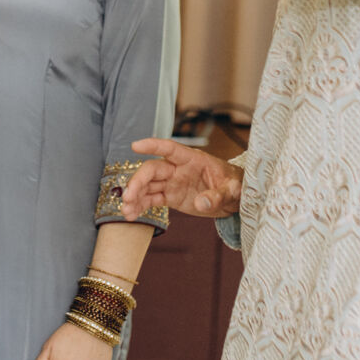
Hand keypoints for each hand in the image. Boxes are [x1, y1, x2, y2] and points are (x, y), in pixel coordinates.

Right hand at [121, 139, 243, 219]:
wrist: (233, 198)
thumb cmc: (234, 185)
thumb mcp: (232, 190)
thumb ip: (218, 195)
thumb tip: (201, 203)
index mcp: (192, 159)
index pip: (170, 148)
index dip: (153, 145)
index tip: (135, 146)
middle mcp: (178, 169)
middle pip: (152, 169)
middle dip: (138, 181)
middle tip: (129, 197)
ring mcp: (172, 183)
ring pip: (148, 185)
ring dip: (134, 196)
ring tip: (125, 210)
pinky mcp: (170, 197)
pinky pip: (151, 199)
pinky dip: (140, 206)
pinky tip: (131, 214)